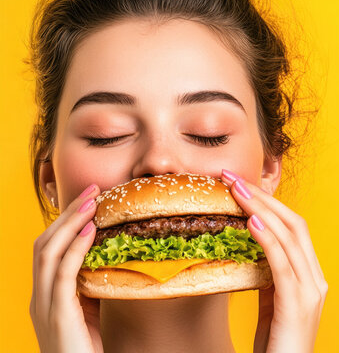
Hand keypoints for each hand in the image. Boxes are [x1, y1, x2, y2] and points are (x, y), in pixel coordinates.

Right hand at [30, 184, 103, 352]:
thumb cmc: (87, 351)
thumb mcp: (90, 313)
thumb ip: (92, 288)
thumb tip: (111, 261)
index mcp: (45, 296)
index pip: (47, 249)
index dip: (65, 222)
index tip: (88, 200)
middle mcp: (39, 297)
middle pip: (44, 243)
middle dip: (67, 214)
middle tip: (92, 190)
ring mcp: (44, 306)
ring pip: (48, 252)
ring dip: (70, 223)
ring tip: (92, 202)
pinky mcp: (57, 315)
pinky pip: (63, 274)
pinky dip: (75, 248)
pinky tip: (91, 231)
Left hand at [221, 169, 327, 352]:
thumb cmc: (277, 345)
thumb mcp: (273, 304)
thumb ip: (269, 276)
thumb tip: (252, 247)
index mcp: (311, 277)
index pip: (294, 228)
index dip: (269, 204)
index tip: (241, 186)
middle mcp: (316, 279)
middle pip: (294, 224)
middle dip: (264, 198)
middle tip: (232, 177)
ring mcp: (310, 291)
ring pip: (289, 237)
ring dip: (260, 209)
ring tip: (236, 190)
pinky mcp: (297, 305)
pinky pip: (282, 264)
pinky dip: (268, 240)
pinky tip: (252, 222)